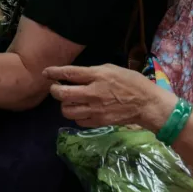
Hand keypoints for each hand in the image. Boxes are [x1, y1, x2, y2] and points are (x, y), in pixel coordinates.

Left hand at [43, 64, 177, 130]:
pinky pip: (78, 120)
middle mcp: (93, 93)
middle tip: (55, 88)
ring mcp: (95, 110)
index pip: (69, 73)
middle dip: (54, 90)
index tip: (46, 72)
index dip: (54, 72)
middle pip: (63, 94)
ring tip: (68, 100)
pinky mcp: (98, 122)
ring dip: (64, 104)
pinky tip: (80, 110)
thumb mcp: (113, 69)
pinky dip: (75, 115)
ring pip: (67, 110)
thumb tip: (76, 76)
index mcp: (98, 76)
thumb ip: (93, 72)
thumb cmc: (132, 82)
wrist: (146, 104)